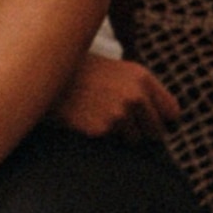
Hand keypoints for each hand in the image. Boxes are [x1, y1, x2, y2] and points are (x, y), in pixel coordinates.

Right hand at [51, 52, 182, 141]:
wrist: (41, 74)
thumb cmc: (79, 72)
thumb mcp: (115, 70)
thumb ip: (140, 90)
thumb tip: (167, 124)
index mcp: (141, 77)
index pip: (172, 112)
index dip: (161, 119)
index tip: (149, 122)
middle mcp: (134, 95)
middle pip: (156, 131)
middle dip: (141, 130)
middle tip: (116, 118)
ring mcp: (118, 113)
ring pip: (133, 140)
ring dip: (119, 133)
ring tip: (96, 113)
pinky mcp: (102, 129)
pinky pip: (111, 142)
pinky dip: (100, 134)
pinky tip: (84, 117)